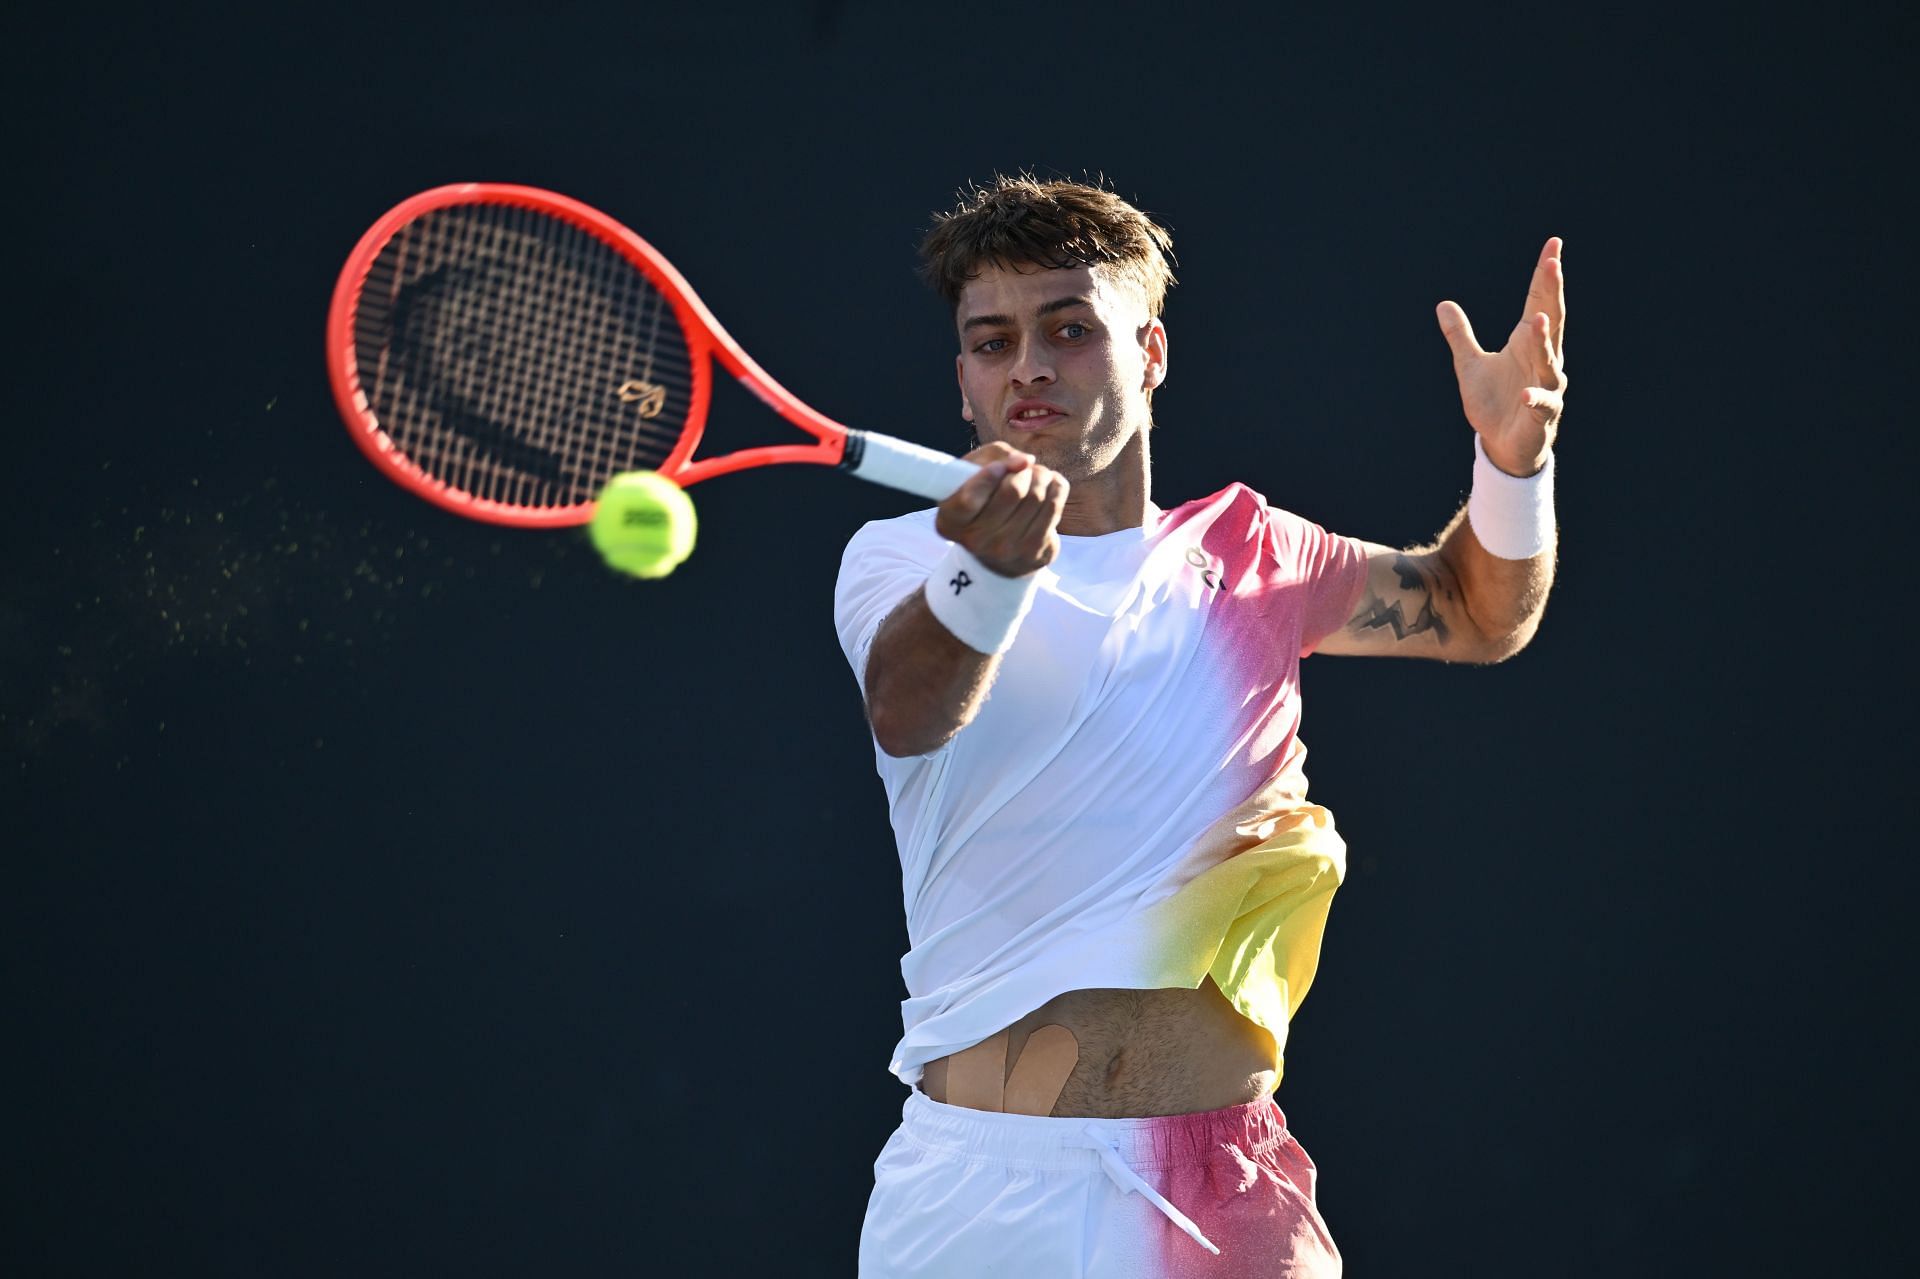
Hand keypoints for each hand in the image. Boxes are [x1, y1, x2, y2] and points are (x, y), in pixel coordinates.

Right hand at [936, 442, 1069, 577]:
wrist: (998, 550)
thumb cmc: (983, 499)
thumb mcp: (973, 473)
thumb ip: (994, 456)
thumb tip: (1025, 461)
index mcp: (951, 521)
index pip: (969, 500)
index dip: (989, 475)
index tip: (1000, 465)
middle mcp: (975, 541)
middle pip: (1013, 491)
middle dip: (1023, 470)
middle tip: (1023, 467)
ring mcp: (1006, 550)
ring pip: (1036, 496)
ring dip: (1041, 475)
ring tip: (1036, 475)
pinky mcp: (1035, 552)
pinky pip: (1054, 506)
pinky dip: (1055, 487)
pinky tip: (1048, 487)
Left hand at [1436, 238, 1566, 476]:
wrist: (1503, 446)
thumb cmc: (1493, 403)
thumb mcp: (1469, 364)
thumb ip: (1460, 335)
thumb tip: (1443, 305)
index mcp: (1528, 341)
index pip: (1539, 300)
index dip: (1544, 275)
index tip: (1553, 245)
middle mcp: (1543, 359)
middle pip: (1552, 320)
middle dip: (1552, 292)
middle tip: (1553, 263)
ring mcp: (1546, 385)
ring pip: (1549, 360)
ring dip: (1544, 341)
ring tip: (1540, 319)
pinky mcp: (1541, 414)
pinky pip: (1541, 402)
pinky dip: (1535, 398)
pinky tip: (1526, 394)